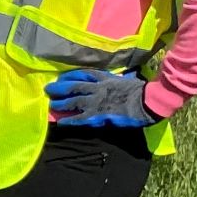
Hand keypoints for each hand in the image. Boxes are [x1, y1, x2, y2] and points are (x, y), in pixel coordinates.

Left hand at [44, 70, 159, 127]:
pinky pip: (79, 118)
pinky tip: (60, 122)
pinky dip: (69, 120)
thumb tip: (122, 77)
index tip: (62, 77)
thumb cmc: (142, 90)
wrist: (147, 101)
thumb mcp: (128, 79)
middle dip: (60, 87)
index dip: (71, 75)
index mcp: (105, 78)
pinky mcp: (97, 115)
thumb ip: (119, 78)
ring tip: (51, 104)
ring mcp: (96, 102)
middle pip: (74, 86)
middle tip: (48, 88)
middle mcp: (97, 88)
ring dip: (61, 103)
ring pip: (73, 101)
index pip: (84, 74)